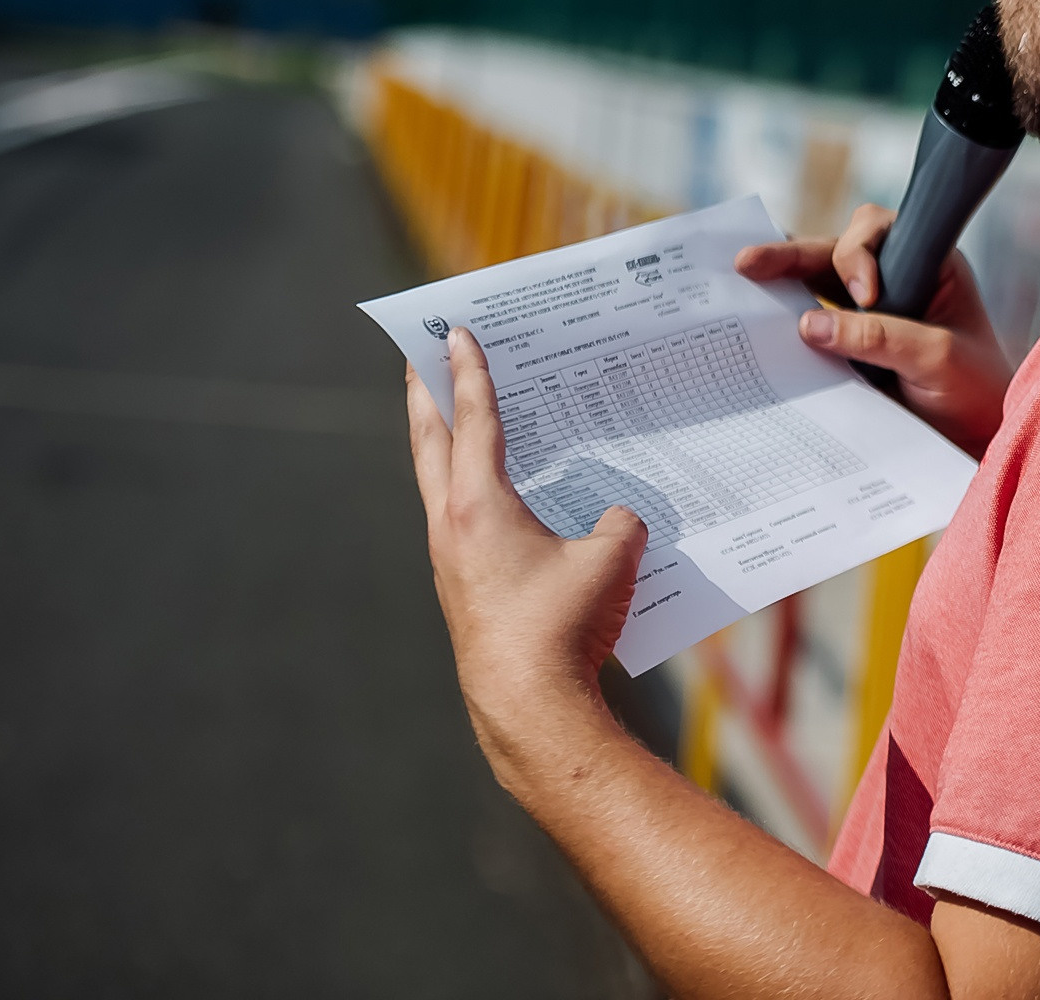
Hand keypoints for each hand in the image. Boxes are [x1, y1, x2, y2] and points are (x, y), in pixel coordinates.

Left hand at [405, 329, 646, 783]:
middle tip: (420, 358)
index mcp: (478, 505)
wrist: (528, 706)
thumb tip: (619, 518)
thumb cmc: (563, 626)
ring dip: (442, 447)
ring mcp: (450, 562)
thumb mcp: (611, 561)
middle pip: (429, 444)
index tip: (455, 331)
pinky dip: (468, 496)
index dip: (468, 372)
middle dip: (425, 396)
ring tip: (451, 420)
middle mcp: (451, 527)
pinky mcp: (463, 593)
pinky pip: (460, 525)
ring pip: (437, 485)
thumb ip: (619, 524)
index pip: (473, 420)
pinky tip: (496, 505)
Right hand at [736, 204, 1012, 457]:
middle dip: (790, 256)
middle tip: (747, 263)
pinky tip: (755, 335)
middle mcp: (896, 280)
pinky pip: (814, 330)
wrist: (980, 442)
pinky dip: (786, 330)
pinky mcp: (851, 350)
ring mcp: (870, 315)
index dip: (857, 253)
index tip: (867, 296)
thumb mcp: (935, 359)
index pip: (879, 232)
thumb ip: (878, 337)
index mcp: (928, 264)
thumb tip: (807, 325)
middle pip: (834, 253)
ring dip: (779, 288)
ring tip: (736, 288)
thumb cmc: (977, 392)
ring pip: (815, 287)